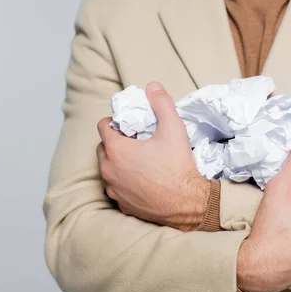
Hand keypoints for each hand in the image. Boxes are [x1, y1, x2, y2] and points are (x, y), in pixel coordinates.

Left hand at [97, 82, 210, 231]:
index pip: (102, 127)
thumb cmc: (178, 167)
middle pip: (102, 148)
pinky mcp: (122, 205)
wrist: (188, 204)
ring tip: (138, 162)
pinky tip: (142, 181)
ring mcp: (114, 190)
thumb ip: (162, 104)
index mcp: (116, 150)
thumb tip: (153, 86)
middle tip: (134, 142)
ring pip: (108, 170)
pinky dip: (124, 183)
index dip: (114, 122)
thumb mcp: (173, 129)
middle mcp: (109, 170)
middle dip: (114, 143)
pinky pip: (117, 189)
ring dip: (117, 163)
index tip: (127, 125)